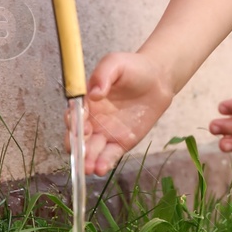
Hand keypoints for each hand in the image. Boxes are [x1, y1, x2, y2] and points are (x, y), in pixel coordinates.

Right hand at [64, 51, 173, 175]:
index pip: (74, 116)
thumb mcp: (115, 63)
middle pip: (78, 138)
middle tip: (81, 153)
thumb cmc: (133, 68)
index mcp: (87, 102)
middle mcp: (93, 120)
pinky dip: (104, 163)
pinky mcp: (121, 142)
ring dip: (88, 161)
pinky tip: (101, 168)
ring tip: (90, 168)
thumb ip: (103, 75)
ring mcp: (106, 133)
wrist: (158, 78)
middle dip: (77, 148)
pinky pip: (110, 155)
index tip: (80, 128)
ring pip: (92, 151)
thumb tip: (94, 93)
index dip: (74, 124)